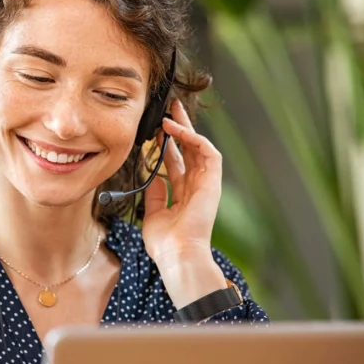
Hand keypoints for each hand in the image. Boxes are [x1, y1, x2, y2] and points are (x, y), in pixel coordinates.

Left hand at [141, 100, 225, 307]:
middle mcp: (196, 186)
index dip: (166, 144)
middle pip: (188, 149)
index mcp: (183, 194)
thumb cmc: (165, 242)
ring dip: (186, 128)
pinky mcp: (213, 182)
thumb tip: (151, 174)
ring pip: (199, 146)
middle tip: (169, 109)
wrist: (177, 255)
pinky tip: (176, 129)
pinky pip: (207, 153)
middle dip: (180, 128)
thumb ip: (155, 192)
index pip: (176, 161)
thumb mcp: (154, 212)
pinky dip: (193, 138)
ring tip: (171, 113)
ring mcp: (206, 183)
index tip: (155, 129)